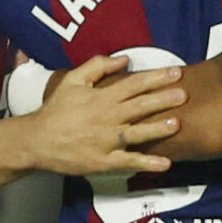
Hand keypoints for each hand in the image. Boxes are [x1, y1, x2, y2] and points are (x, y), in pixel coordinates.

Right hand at [20, 53, 182, 175]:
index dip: (156, 77)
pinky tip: (165, 163)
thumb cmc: (56, 110)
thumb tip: (124, 59)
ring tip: (176, 124)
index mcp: (101, 97)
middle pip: (140, 106)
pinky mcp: (103, 161)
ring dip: (158, 129)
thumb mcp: (72, 80)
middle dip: (163, 99)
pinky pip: (129, 162)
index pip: (134, 84)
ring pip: (137, 133)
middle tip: (184, 93)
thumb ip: (98, 66)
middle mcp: (106, 117)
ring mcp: (106, 141)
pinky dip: (147, 163)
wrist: (37, 140)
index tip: (176, 72)